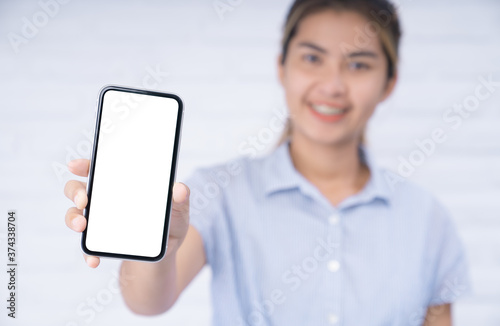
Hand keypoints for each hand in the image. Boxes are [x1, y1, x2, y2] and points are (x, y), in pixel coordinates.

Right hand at [64, 159, 190, 266]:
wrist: (166, 252)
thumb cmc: (171, 222)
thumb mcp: (179, 211)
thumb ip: (180, 199)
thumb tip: (180, 189)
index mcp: (122, 183)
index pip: (99, 168)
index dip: (85, 164)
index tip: (76, 166)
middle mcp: (105, 199)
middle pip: (78, 188)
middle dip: (75, 191)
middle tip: (84, 200)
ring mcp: (99, 220)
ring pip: (74, 214)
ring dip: (73, 219)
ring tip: (82, 227)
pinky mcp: (100, 241)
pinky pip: (87, 246)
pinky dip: (88, 253)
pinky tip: (94, 260)